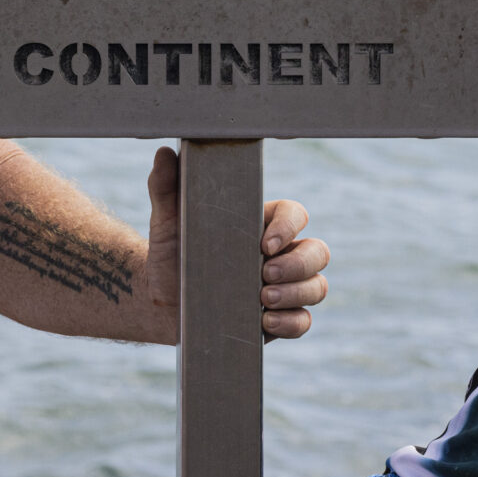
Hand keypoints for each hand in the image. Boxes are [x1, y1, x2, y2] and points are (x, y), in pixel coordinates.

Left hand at [145, 147, 333, 340]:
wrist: (160, 297)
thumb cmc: (171, 251)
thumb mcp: (167, 219)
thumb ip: (166, 187)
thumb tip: (164, 153)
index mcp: (261, 223)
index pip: (294, 214)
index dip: (289, 227)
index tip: (264, 244)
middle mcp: (281, 253)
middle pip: (318, 251)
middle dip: (298, 264)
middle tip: (265, 274)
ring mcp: (284, 287)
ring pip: (317, 286)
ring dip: (297, 292)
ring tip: (262, 299)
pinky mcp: (279, 318)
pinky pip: (303, 321)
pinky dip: (291, 322)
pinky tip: (265, 322)